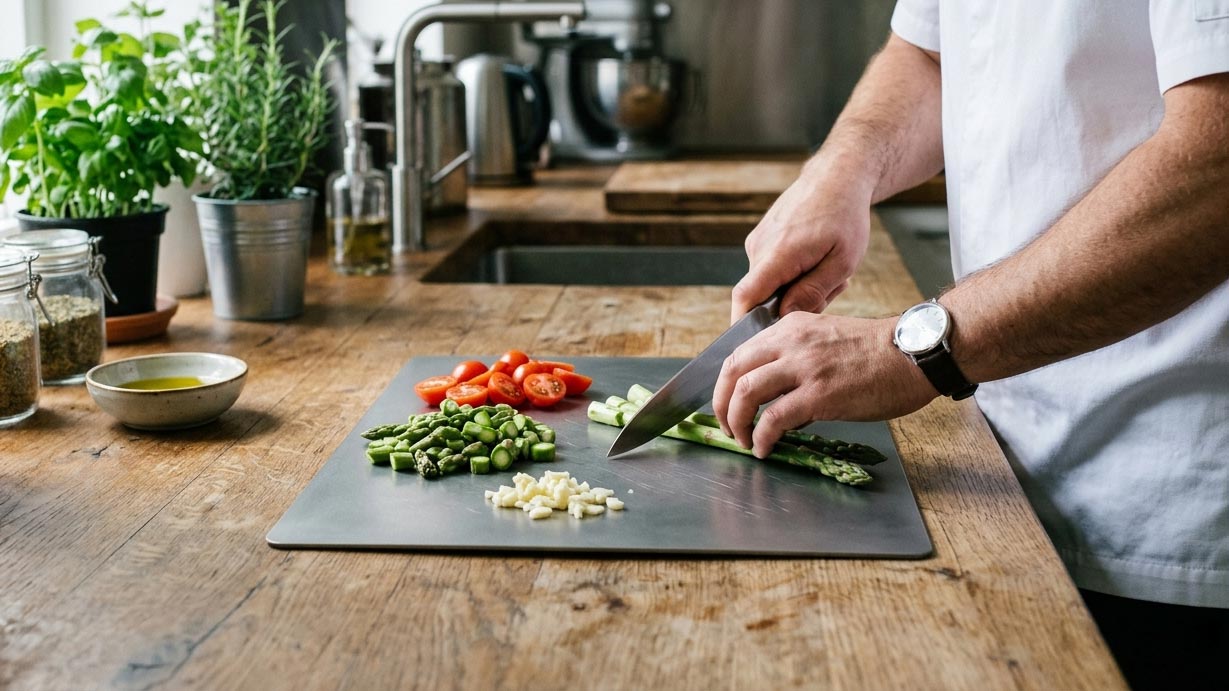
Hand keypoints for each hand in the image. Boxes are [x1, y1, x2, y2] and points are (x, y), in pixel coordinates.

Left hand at [712, 312, 936, 457]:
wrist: (916, 353)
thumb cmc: (879, 352)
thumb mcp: (827, 340)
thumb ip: (797, 361)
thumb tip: (777, 399)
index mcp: (791, 328)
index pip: (740, 353)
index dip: (726, 383)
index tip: (726, 402)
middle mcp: (791, 343)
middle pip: (733, 371)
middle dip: (720, 403)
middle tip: (726, 426)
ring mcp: (804, 367)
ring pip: (745, 393)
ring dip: (736, 422)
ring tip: (743, 441)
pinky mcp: (819, 394)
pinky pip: (773, 419)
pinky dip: (762, 437)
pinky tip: (765, 449)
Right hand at [730, 169, 872, 321]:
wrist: (837, 176)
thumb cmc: (844, 215)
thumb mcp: (841, 261)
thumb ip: (812, 293)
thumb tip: (786, 317)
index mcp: (778, 254)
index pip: (745, 298)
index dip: (743, 326)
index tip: (749, 345)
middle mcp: (759, 247)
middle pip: (761, 296)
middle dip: (790, 304)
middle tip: (829, 290)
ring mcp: (758, 241)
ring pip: (769, 282)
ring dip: (796, 286)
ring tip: (827, 269)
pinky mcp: (762, 239)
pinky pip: (771, 268)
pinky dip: (793, 272)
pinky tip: (817, 259)